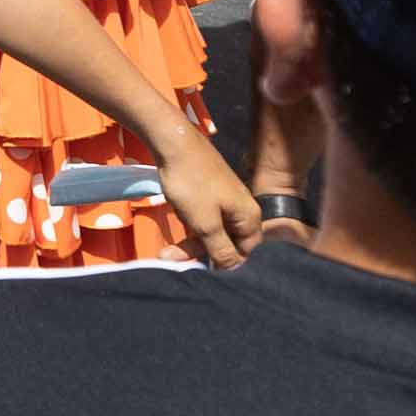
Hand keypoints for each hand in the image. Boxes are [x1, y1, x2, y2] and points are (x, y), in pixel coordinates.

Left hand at [151, 131, 262, 268]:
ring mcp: (225, 202)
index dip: (225, 265)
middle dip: (200, 254)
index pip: (246, 253)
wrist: (174, 144)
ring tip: (165, 252)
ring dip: (189, 244)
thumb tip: (234, 269)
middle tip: (172, 260)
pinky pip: (204, 220)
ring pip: (212, 233)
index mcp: (249, 218)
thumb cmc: (192, 184)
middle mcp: (242, 210)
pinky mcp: (209, 195)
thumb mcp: (206, 224)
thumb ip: (221, 249)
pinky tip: (174, 232)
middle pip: (227, 244)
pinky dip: (189, 228)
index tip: (201, 271)